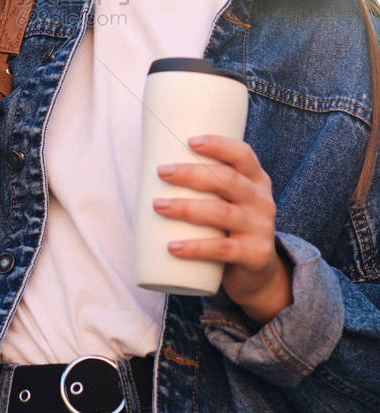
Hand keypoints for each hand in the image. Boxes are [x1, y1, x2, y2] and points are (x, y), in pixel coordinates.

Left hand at [153, 135, 292, 322]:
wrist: (256, 272)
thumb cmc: (228, 225)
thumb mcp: (226, 199)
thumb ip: (203, 184)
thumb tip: (150, 162)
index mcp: (255, 180)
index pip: (243, 155)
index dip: (218, 145)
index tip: (189, 141)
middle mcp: (262, 200)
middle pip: (228, 180)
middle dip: (191, 173)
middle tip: (161, 172)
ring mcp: (260, 228)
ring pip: (222, 212)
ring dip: (186, 208)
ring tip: (158, 206)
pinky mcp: (255, 255)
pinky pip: (223, 249)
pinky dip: (195, 247)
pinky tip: (173, 247)